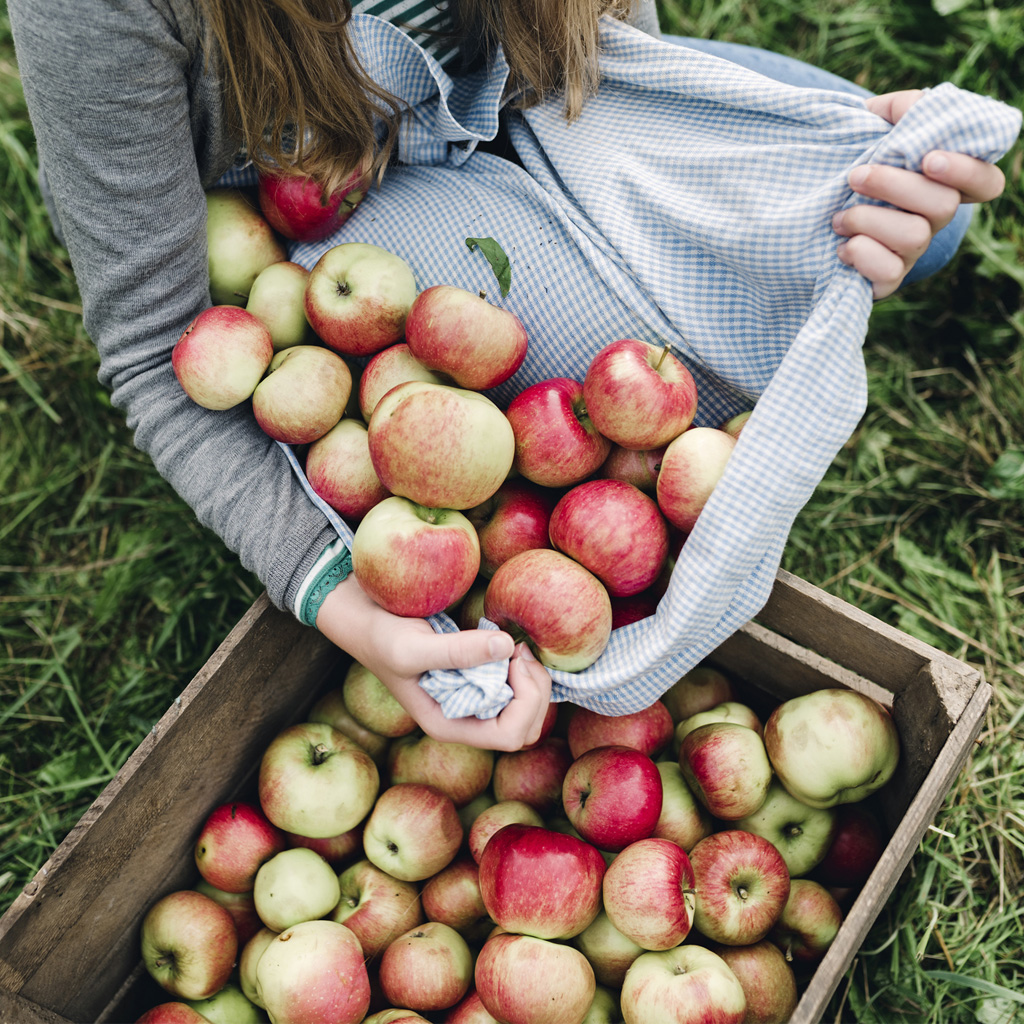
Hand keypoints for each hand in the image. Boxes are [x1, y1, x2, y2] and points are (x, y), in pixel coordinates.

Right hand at [316, 574, 552, 750]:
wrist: (366, 619)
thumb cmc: (383, 638)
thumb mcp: (413, 647)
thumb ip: (458, 651)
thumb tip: (507, 647)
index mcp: (450, 724)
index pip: (509, 736)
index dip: (524, 702)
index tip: (511, 660)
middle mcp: (465, 718)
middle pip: (526, 727)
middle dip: (535, 691)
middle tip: (519, 651)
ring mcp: (473, 700)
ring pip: (526, 709)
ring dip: (532, 679)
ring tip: (515, 647)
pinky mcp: (477, 678)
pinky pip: (517, 687)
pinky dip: (523, 668)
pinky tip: (508, 644)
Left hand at [833, 89, 1006, 298]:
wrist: (820, 217)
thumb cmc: (862, 167)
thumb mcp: (879, 131)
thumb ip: (900, 110)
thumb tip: (909, 108)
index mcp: (945, 183)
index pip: (987, 182)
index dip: (967, 172)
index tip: (929, 159)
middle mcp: (937, 218)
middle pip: (943, 205)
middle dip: (895, 186)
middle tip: (855, 176)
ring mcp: (915, 250)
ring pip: (914, 236)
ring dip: (868, 220)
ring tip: (839, 216)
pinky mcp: (890, 277)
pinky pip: (889, 272)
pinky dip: (862, 255)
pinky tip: (842, 246)